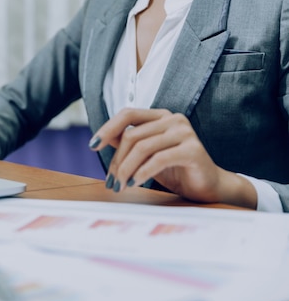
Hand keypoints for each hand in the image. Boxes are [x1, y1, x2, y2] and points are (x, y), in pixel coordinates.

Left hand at [89, 108, 256, 207]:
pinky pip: (158, 159)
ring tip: (121, 185)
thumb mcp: (146, 155)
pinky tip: (135, 183)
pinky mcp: (193, 149)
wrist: (208, 186)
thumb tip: (102, 139)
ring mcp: (184, 132)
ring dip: (126, 169)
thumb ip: (128, 143)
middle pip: (132, 135)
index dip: (107, 128)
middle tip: (111, 181)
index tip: (92, 146)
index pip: (128, 114)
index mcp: (160, 116)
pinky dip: (142, 172)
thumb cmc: (175, 170)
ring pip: (142, 147)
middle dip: (117, 161)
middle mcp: (173, 119)